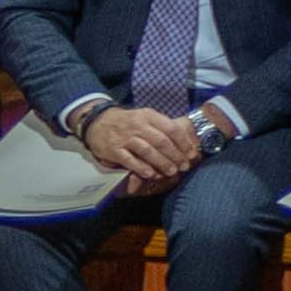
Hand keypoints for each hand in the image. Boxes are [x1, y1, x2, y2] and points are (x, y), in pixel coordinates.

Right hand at [83, 105, 201, 184]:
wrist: (98, 122)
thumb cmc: (128, 122)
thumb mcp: (145, 117)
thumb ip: (161, 126)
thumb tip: (184, 141)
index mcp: (149, 116)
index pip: (171, 128)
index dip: (183, 142)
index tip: (191, 153)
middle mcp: (138, 125)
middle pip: (161, 141)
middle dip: (175, 155)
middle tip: (183, 166)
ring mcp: (125, 138)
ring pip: (147, 151)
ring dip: (162, 162)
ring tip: (171, 172)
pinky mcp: (114, 150)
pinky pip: (130, 160)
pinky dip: (141, 168)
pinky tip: (151, 174)